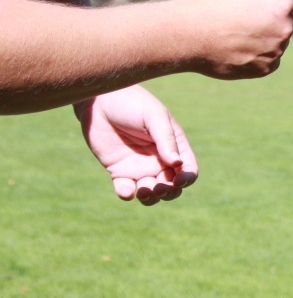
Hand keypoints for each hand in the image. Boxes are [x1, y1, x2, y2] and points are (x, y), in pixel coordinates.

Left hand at [75, 85, 197, 203]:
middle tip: (159, 188)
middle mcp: (160, 161)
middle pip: (172, 186)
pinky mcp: (119, 171)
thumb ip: (166, 139)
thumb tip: (177, 163)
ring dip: (151, 197)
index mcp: (174, 147)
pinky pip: (126, 189)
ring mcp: (139, 167)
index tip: (178, 180)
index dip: (187, 178)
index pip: (188, 170)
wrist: (98, 100)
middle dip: (169, 191)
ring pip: (151, 192)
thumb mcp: (154, 116)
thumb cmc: (131, 102)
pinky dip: (127, 194)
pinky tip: (126, 190)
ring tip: (144, 192)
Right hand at [177, 0, 292, 78]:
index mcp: (280, 5)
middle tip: (245, 9)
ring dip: (268, 31)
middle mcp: (284, 30)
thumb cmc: (211, 0)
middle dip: (276, 10)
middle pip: (291, 16)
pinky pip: (272, 56)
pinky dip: (261, 49)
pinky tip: (239, 43)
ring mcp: (276, 52)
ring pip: (280, 37)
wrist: (189, 36)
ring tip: (237, 27)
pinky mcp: (266, 68)